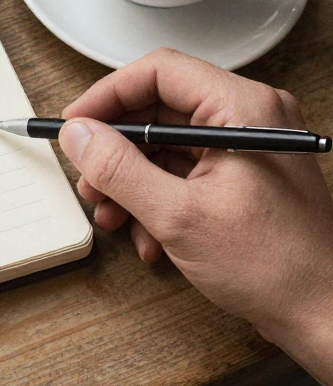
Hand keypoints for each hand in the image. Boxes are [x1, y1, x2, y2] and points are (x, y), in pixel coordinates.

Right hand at [59, 48, 332, 385]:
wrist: (322, 313)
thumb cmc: (277, 266)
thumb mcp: (177, 215)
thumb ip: (119, 169)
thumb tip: (79, 136)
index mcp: (243, 109)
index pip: (158, 72)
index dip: (107, 96)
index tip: (76, 126)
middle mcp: (249, 119)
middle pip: (158, 110)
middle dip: (115, 151)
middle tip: (90, 181)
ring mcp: (248, 149)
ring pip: (165, 146)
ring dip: (131, 182)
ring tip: (114, 217)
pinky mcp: (243, 177)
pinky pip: (184, 172)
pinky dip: (156, 200)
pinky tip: (149, 237)